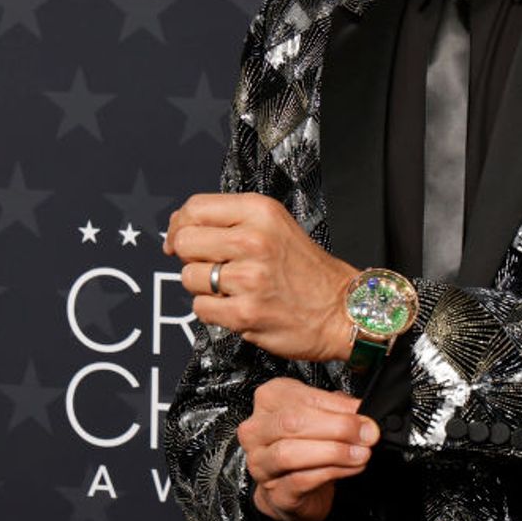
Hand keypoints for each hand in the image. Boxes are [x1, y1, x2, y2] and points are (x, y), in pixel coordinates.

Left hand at [164, 192, 357, 361]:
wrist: (343, 310)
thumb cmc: (309, 271)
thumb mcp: (276, 225)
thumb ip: (232, 221)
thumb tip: (179, 227)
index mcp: (260, 211)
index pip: (195, 208)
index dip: (181, 225)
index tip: (182, 238)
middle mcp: (254, 239)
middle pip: (185, 242)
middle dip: (192, 257)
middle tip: (212, 266)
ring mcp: (249, 277)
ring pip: (189, 277)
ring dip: (204, 287)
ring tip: (232, 288)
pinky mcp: (245, 312)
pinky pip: (201, 308)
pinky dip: (214, 311)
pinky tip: (237, 305)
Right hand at [239, 378, 379, 520]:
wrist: (294, 491)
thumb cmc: (306, 447)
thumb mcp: (324, 418)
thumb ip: (340, 409)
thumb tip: (362, 410)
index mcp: (269, 400)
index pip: (303, 397)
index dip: (339, 407)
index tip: (365, 416)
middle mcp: (257, 431)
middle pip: (292, 422)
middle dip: (337, 427)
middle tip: (366, 434)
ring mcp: (260, 463)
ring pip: (290, 453)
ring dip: (334, 452)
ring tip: (360, 453)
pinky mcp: (272, 493)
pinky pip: (299, 480)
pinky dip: (331, 473)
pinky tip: (350, 468)